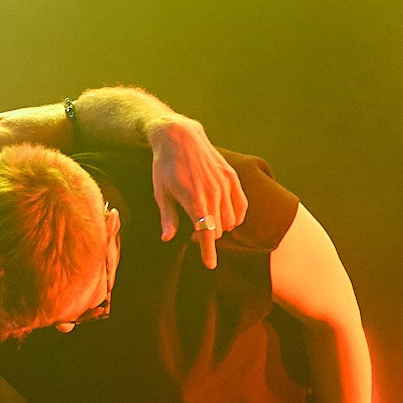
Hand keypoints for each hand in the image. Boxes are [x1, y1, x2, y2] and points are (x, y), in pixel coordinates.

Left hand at [149, 116, 247, 267]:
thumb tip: (168, 238)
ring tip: (207, 221)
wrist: (180, 136)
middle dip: (208, 237)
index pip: (206, 234)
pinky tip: (229, 218)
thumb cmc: (164, 166)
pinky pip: (242, 205)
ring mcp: (225, 185)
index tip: (210, 265)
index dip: (208, 252)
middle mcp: (213, 194)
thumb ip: (168, 217)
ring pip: (231, 220)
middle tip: (193, 233)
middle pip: (218, 229)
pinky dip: (237, 216)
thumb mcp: (160, 192)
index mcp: (193, 200)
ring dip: (221, 227)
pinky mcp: (232, 177)